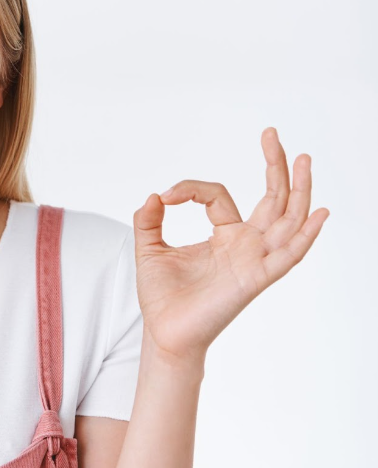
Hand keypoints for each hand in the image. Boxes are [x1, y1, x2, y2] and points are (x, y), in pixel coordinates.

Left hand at [132, 127, 328, 367]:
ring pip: (287, 219)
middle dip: (275, 166)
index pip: (218, 196)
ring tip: (303, 158)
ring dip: (298, 190)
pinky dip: (305, 235)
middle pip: (272, 199)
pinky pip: (288, 255)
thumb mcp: (148, 249)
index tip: (166, 196)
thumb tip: (154, 195)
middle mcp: (245, 245)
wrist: (163, 332)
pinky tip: (319, 213)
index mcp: (224, 236)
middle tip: (271, 134)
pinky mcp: (256, 278)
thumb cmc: (162, 296)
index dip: (191, 188)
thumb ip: (148, 221)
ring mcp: (254, 260)